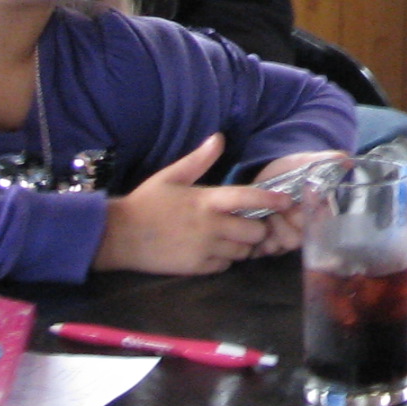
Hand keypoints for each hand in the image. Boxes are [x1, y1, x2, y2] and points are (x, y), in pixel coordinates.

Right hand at [93, 135, 287, 273]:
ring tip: (231, 237)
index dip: (271, 200)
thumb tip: (219, 138)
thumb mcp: (171, 176)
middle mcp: (210, 225)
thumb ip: (199, 160)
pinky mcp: (197, 268)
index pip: (248, 198)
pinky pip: (225, 266)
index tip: (287, 201)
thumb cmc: (146, 202)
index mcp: (206, 200)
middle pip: (254, 231)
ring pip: (243, 251)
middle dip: (257, 228)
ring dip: (242, 245)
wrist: (119, 236)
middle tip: (249, 223)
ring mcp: (205, 248)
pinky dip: (226, 259)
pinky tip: (214, 250)